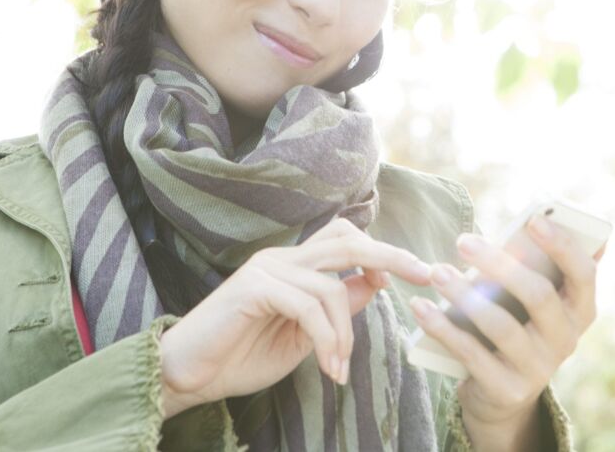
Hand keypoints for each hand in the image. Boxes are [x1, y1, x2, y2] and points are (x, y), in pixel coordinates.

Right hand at [157, 217, 433, 418]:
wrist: (188, 375)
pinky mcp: (254, 287)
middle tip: (426, 275)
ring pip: (332, 284)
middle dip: (393, 255)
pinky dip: (327, 338)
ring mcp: (267, 268)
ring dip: (346, 333)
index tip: (414, 274)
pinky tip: (327, 366)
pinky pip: (309, 305)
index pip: (345, 239)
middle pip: (347, 240)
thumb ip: (336, 308)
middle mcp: (282, 258)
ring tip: (339, 368)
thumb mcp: (304, 335)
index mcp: (294, 265)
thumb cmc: (241, 357)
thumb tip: (377, 283)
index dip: (381, 251)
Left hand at [408, 215, 601, 450]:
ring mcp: (539, 368)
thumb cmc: (517, 326)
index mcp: (580, 311)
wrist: (503, 393)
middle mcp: (566, 340)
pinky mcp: (507, 389)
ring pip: (501, 325)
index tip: (534, 219)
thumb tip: (541, 219)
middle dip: (499, 264)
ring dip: (464, 294)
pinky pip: (471, 354)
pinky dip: (442, 327)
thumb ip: (538, 267)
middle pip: (539, 295)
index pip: (584, 273)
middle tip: (464, 241)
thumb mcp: (532, 302)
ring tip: (437, 272)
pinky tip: (421, 307)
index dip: (562, 245)